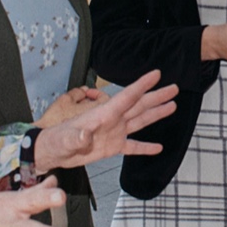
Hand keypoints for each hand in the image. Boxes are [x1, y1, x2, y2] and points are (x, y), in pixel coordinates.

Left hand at [33, 70, 177, 172]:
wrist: (52, 152)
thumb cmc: (56, 141)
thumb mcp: (65, 139)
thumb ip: (76, 137)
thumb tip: (85, 135)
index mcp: (104, 114)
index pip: (127, 97)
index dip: (142, 85)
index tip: (156, 74)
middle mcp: (112, 120)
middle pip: (139, 105)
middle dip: (156, 96)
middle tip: (174, 88)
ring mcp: (114, 133)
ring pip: (139, 121)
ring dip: (155, 113)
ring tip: (172, 106)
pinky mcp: (112, 147)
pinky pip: (132, 146)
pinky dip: (145, 147)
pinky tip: (158, 148)